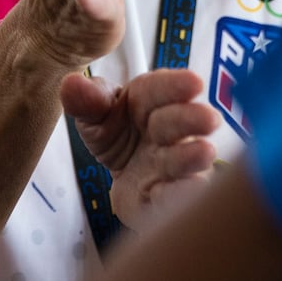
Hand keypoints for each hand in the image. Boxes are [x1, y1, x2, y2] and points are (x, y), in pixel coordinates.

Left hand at [61, 67, 220, 224]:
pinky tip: (166, 191)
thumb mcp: (95, 114)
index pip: (161, 88)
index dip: (176, 85)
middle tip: (209, 119)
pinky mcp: (166, 196)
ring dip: (191, 157)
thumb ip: (86, 101)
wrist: (125, 174)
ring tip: (204, 153)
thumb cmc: (117, 133)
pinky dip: (173, 195)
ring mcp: (170, 164)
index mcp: (147, 101)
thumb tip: (72, 84)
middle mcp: (166, 131)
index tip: (193, 83)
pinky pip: (172, 196)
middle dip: (191, 119)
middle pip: (178, 122)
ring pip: (183, 160)